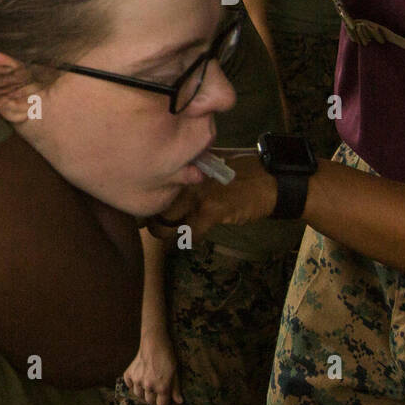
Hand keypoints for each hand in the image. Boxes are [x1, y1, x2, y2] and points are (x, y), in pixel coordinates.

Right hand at [122, 334, 182, 404]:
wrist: (154, 342)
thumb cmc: (167, 356)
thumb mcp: (175, 372)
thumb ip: (176, 389)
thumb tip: (179, 402)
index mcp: (161, 388)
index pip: (161, 404)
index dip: (164, 401)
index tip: (165, 397)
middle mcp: (148, 386)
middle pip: (149, 401)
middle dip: (154, 397)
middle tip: (157, 389)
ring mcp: (137, 380)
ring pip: (138, 394)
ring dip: (143, 392)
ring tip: (148, 385)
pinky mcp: (129, 373)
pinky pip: (129, 384)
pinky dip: (132, 384)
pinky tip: (138, 379)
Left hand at [146, 155, 277, 241]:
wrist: (264, 179)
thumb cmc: (236, 171)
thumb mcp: (206, 167)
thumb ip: (186, 174)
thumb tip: (162, 185)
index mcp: (183, 167)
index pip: (152, 185)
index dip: (144, 200)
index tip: (140, 207)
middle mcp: (185, 178)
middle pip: (151, 206)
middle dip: (149, 220)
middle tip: (152, 225)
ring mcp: (196, 194)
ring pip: (165, 224)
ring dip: (166, 233)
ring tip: (171, 234)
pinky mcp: (211, 210)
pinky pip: (190, 233)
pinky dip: (191, 238)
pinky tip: (195, 235)